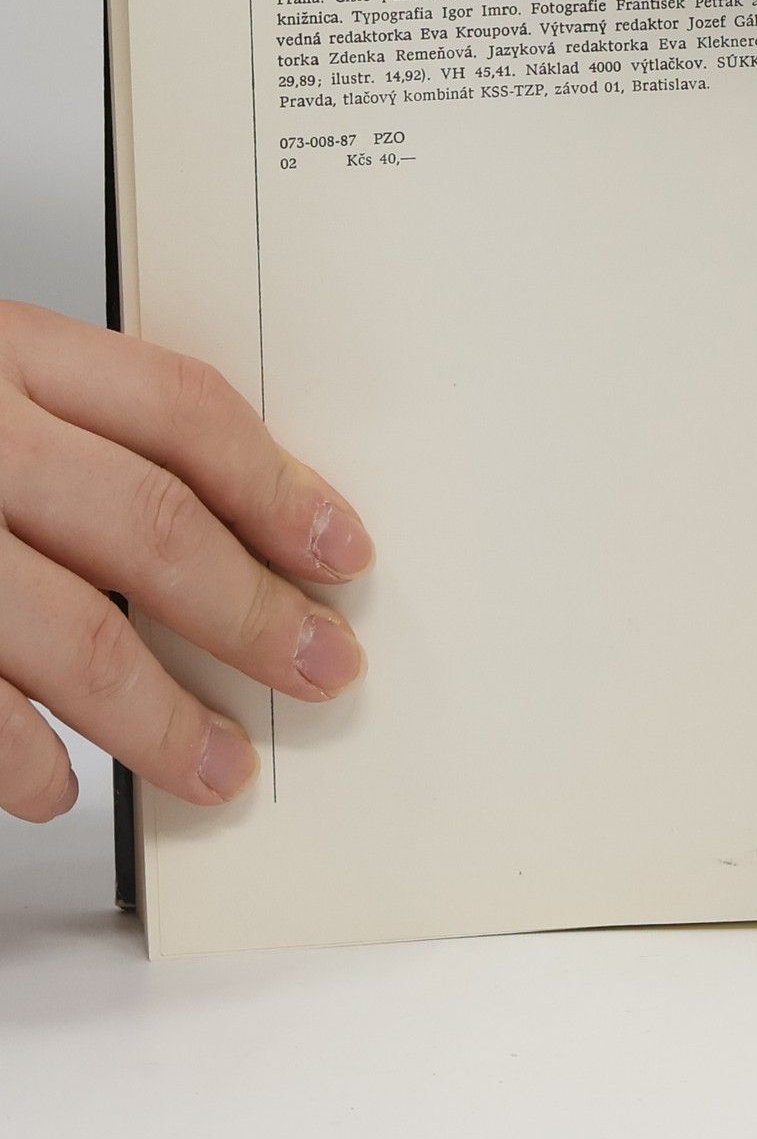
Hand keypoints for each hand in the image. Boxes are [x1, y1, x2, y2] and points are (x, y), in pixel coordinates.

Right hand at [0, 302, 370, 820]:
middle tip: (320, 668)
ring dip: (157, 717)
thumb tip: (217, 524)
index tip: (340, 551)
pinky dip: (14, 757)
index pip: (182, 412)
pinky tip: (53, 788)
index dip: (278, 486)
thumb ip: (70, 423)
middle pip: (152, 528)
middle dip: (252, 615)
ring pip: (69, 634)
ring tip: (217, 766)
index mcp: (0, 349)